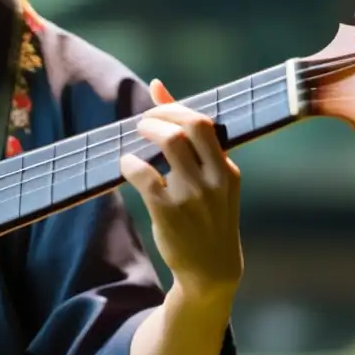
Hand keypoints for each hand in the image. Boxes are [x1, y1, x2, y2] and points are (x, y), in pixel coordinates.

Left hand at [120, 79, 242, 297]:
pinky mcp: (168, 211)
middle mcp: (214, 179)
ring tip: (136, 139)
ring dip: (146, 132)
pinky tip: (127, 165)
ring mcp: (192, 195)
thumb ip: (190, 137)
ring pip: (168, 143)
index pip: (204, 122)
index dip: (174, 108)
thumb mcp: (212, 179)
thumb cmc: (208, 217)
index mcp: (228, 170)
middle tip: (143, 123)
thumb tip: (157, 86)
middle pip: (189, 126)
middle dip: (160, 116)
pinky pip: (143, 174)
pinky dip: (130, 163)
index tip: (157, 111)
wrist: (211, 268)